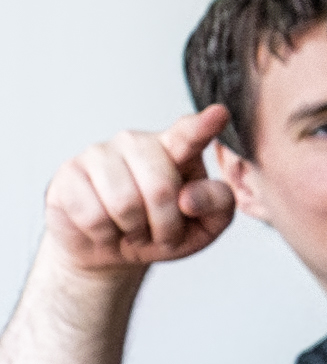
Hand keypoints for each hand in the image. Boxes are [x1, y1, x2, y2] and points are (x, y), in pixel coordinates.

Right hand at [41, 109, 237, 282]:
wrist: (112, 249)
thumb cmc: (163, 230)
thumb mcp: (205, 225)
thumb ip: (217, 205)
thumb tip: (188, 198)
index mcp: (177, 149)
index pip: (189, 135)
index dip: (202, 127)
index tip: (220, 114)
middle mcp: (136, 142)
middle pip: (160, 188)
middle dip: (165, 225)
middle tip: (158, 232)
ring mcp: (98, 153)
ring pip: (124, 204)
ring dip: (134, 232)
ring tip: (131, 229)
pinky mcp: (68, 174)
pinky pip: (93, 216)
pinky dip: (104, 235)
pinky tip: (105, 229)